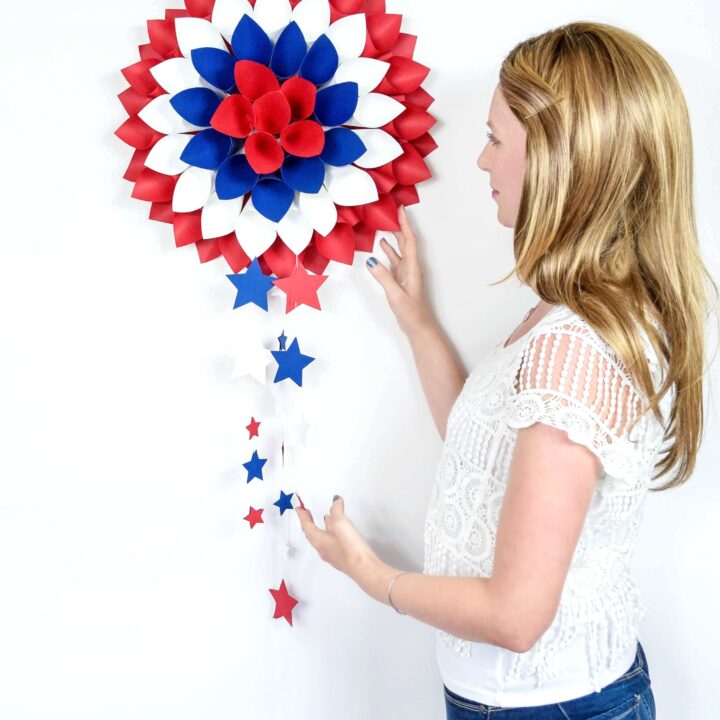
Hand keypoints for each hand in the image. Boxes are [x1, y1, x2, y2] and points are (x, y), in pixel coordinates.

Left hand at [295, 496, 381, 581]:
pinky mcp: (343, 557)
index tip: (299, 508)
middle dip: (310, 522)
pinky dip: (333, 533)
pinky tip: (340, 530)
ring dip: (323, 527)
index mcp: (319, 541)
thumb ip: (337, 510)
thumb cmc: (349, 547)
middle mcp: (323, 549)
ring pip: (323, 538)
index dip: (302, 516)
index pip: (307, 526)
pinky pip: (333, 542)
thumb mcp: (341, 523)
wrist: (364, 568)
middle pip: (313, 533)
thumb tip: (335, 501)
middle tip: (307, 513)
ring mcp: (333, 555)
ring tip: (325, 518)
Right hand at [366, 205, 435, 336]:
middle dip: (399, 225)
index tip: (400, 209)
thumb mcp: (395, 294)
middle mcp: (411, 267)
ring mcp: (406, 273)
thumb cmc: (411, 312)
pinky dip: (388, 251)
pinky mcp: (400, 280)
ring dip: (393, 236)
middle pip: (406, 241)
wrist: (418, 327)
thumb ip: (383, 277)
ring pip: (400, 249)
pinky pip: (394, 260)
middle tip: (389, 211)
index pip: (409, 240)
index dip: (405, 224)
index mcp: (413, 267)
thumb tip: (371, 260)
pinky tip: (381, 246)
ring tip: (384, 223)